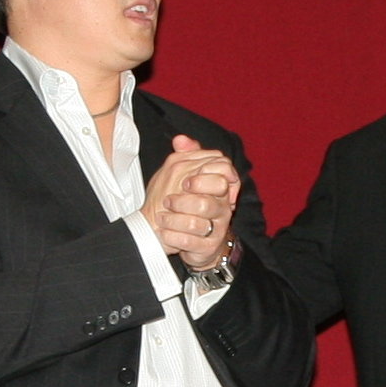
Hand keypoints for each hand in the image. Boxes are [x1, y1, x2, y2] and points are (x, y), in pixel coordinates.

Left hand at [142, 134, 237, 263]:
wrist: (188, 239)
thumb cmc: (186, 206)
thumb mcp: (183, 177)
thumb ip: (186, 157)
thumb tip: (180, 139)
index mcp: (219, 188)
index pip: (224, 173)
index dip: (202, 178)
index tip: (184, 183)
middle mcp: (222, 208)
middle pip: (207, 202)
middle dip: (184, 201)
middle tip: (168, 201)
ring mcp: (217, 229)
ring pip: (197, 223)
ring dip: (173, 220)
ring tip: (161, 217)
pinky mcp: (208, 247)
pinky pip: (189, 242)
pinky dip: (172, 237)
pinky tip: (163, 232)